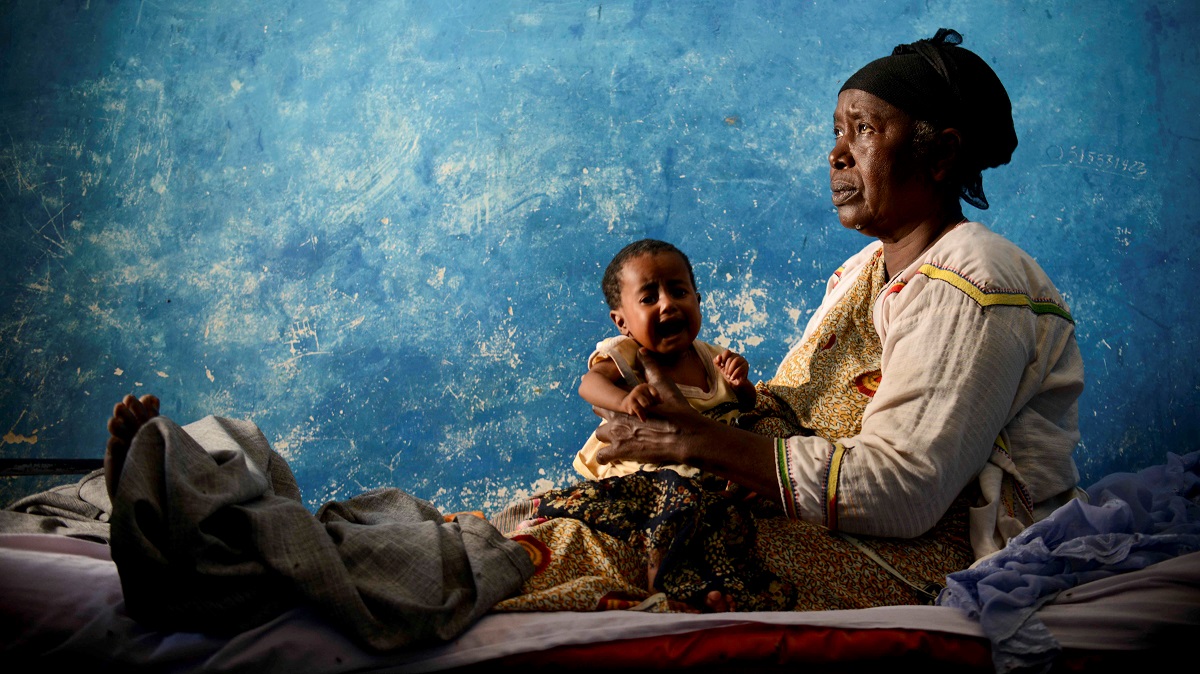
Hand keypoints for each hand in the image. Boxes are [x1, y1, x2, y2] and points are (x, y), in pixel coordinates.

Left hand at [597, 348, 778, 495]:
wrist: (685, 436)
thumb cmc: (676, 410)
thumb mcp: (664, 386)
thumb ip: (650, 367)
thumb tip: (641, 350)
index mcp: (625, 399)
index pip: (606, 391)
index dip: (611, 392)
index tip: (616, 394)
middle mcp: (616, 416)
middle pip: (599, 409)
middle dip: (606, 411)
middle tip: (619, 414)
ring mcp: (617, 435)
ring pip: (599, 433)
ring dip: (607, 433)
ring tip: (618, 435)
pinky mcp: (621, 452)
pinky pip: (603, 456)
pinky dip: (605, 456)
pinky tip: (611, 455)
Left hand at [713, 349, 748, 387]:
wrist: (735, 382)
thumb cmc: (727, 373)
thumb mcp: (720, 368)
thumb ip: (717, 361)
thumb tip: (718, 357)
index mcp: (730, 355)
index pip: (727, 352)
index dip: (723, 358)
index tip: (721, 365)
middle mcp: (737, 356)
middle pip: (730, 358)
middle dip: (727, 367)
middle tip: (726, 374)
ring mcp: (742, 360)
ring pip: (736, 361)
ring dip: (730, 370)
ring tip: (729, 376)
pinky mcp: (746, 366)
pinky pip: (740, 368)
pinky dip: (734, 374)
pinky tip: (732, 378)